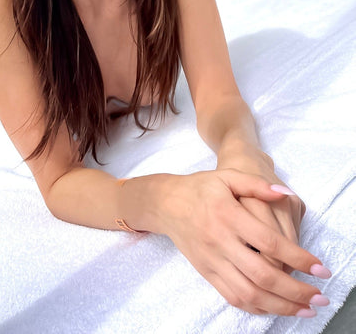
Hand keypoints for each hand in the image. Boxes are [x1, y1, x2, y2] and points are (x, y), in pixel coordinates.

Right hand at [156, 169, 327, 315]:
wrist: (166, 203)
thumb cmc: (200, 188)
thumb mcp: (227, 177)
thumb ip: (257, 184)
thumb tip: (284, 194)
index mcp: (228, 214)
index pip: (268, 241)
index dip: (297, 257)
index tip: (319, 267)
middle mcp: (220, 241)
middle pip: (262, 274)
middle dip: (295, 290)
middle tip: (319, 297)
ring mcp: (212, 260)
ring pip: (249, 293)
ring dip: (280, 305)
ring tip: (304, 309)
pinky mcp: (207, 273)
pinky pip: (233, 297)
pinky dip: (257, 307)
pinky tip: (275, 307)